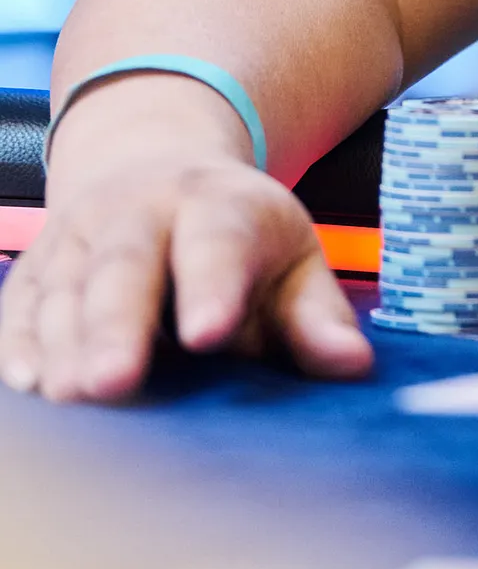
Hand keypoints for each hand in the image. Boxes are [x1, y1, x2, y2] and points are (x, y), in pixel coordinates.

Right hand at [0, 85, 372, 402]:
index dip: (214, 284)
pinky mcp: (38, 268)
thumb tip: (353, 365)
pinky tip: (29, 385)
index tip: (212, 332)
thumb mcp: (290, 258)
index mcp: (218, 204)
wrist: (155, 172)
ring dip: (64, 344)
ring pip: (65, 289)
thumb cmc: (237, 238)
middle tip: (114, 381)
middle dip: (118, 322)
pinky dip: (19, 345)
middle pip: (125, 263)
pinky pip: (20, 307)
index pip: (219, 240)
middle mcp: (141, 210)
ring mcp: (81, 236)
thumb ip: (316, 314)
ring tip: (72, 396)